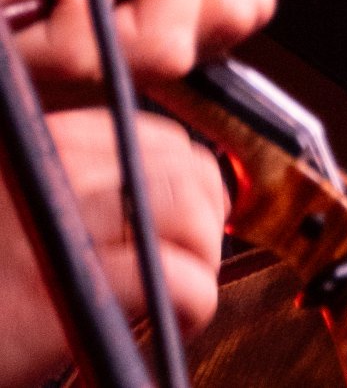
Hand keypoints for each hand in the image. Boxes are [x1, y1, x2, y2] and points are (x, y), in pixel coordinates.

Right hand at [0, 107, 225, 387]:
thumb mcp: (20, 206)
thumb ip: (75, 184)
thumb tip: (172, 191)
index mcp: (43, 139)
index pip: (160, 140)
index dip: (189, 186)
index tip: (183, 227)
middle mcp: (53, 166)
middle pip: (187, 171)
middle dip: (206, 222)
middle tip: (186, 267)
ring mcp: (57, 223)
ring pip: (191, 217)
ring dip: (200, 262)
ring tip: (174, 300)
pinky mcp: (59, 292)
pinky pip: (176, 282)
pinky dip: (189, 306)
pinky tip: (160, 326)